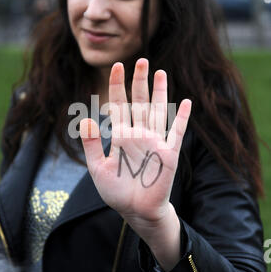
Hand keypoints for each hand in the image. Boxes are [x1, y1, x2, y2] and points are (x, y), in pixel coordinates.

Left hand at [80, 58, 190, 269]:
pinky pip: (177, 132)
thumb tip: (84, 119)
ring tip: (161, 72)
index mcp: (121, 135)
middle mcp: (139, 134)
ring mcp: (155, 142)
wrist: (136, 211)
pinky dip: (182, 118)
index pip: (119, 105)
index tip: (117, 66)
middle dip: (140, 82)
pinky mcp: (169, 154)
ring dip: (160, 93)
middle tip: (142, 60)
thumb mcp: (98, 167)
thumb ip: (92, 144)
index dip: (118, 85)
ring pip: (158, 111)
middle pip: (140, 102)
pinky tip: (185, 102)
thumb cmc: (116, 191)